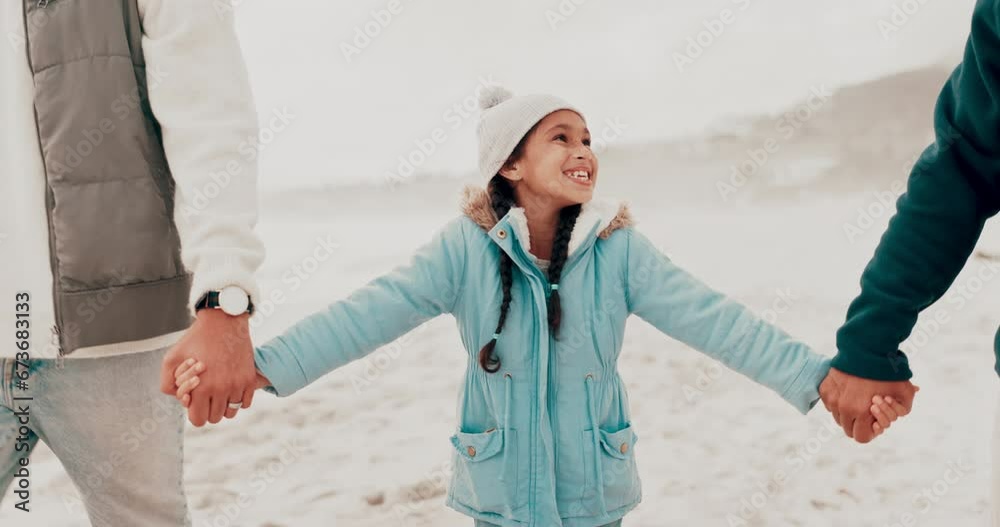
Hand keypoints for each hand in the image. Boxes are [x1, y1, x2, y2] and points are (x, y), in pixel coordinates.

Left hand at [159, 309, 257, 426]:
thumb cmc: (195, 339)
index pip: (197, 419)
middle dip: (208, 409)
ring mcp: (238, 384)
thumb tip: (181, 400)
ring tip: (219, 392)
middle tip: (206, 395)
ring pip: (231, 413)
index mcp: (201, 387)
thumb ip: (167, 384)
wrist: (223, 321)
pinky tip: (231, 387)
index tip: (195, 400)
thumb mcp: (171, 358)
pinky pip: (245, 403)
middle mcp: (221, 389)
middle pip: (215, 418)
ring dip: (224, 406)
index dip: (194, 412)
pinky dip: (238, 399)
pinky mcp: (249, 379)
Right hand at [819, 367, 919, 442]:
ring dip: (847, 413)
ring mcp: (832, 398)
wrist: (866, 348)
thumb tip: (896, 415)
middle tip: (867, 410)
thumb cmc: (887, 371)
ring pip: (837, 416)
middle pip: (848, 429)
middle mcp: (843, 408)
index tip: (874, 422)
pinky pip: (830, 403)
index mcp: (861, 412)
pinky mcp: (825, 388)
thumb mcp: (904, 393)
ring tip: (858, 398)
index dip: (870, 432)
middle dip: (859, 424)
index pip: (861, 437)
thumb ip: (901, 410)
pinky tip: (848, 390)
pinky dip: (838, 401)